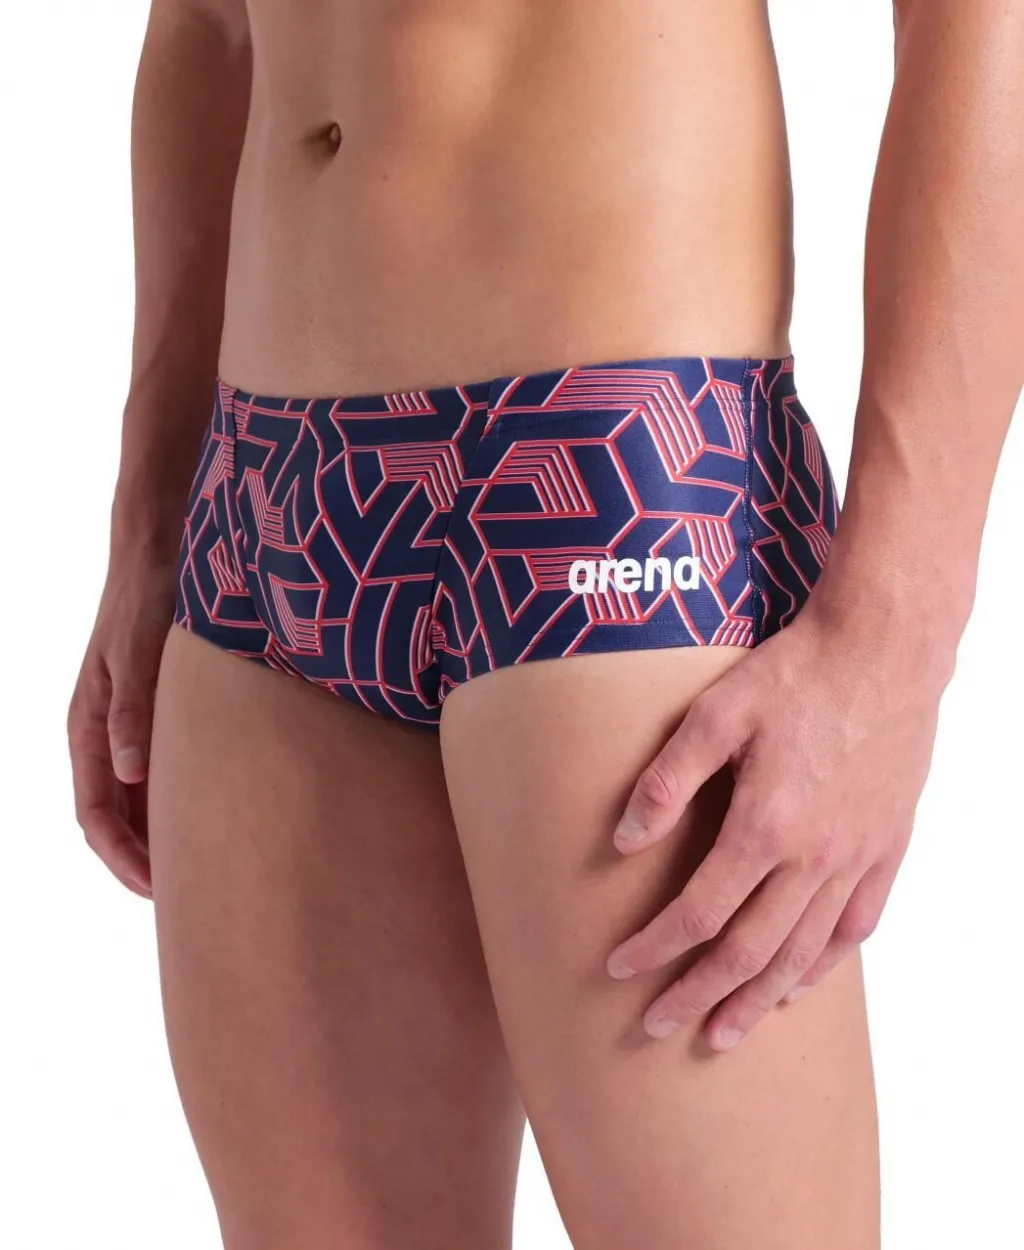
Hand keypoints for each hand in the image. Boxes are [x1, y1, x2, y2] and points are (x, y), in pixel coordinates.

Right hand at [67, 553, 177, 897]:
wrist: (159, 552)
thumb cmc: (146, 597)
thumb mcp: (138, 650)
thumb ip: (132, 707)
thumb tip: (128, 771)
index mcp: (89, 727)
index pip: (96, 813)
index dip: (122, 857)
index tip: (157, 890)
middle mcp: (106, 734)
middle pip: (116, 818)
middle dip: (143, 860)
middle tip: (189, 898)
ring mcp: (131, 726)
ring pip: (139, 800)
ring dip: (162, 836)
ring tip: (203, 870)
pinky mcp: (159, 714)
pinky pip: (163, 773)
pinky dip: (179, 803)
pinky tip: (211, 817)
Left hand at [606, 603, 952, 1050]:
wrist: (883, 648)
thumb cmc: (794, 674)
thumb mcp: (714, 712)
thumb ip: (667, 781)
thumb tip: (624, 841)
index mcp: (765, 826)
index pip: (698, 914)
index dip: (654, 948)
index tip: (617, 968)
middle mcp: (816, 857)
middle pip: (749, 952)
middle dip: (698, 995)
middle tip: (658, 1027)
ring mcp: (858, 857)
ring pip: (803, 953)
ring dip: (759, 999)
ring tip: (724, 1032)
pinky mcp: (886, 846)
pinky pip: (857, 927)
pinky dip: (823, 966)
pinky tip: (798, 984)